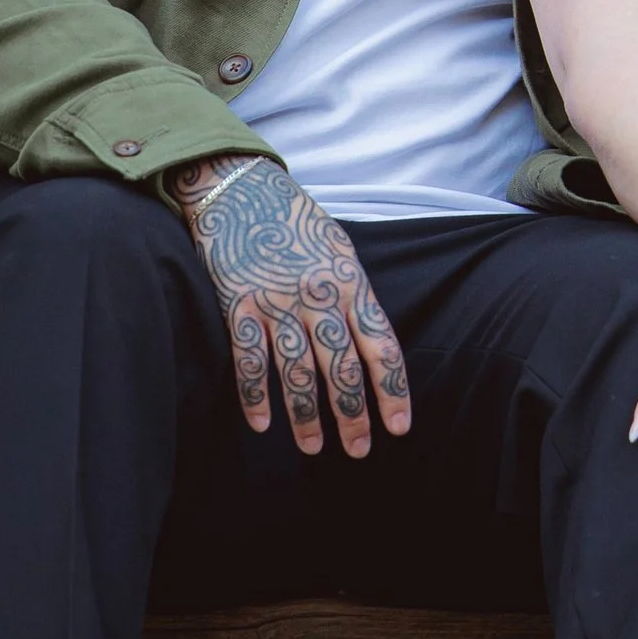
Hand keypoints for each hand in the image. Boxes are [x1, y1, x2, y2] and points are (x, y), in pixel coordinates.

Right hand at [170, 157, 411, 458]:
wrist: (240, 188)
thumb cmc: (294, 221)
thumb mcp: (339, 249)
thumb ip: (354, 294)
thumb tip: (370, 340)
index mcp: (351, 282)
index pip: (382, 346)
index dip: (393, 390)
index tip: (399, 427)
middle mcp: (318, 297)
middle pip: (342, 368)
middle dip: (352, 416)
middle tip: (358, 450)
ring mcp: (277, 302)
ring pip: (298, 372)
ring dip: (307, 417)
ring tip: (313, 449)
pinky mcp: (238, 305)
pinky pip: (249, 360)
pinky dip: (255, 396)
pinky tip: (262, 424)